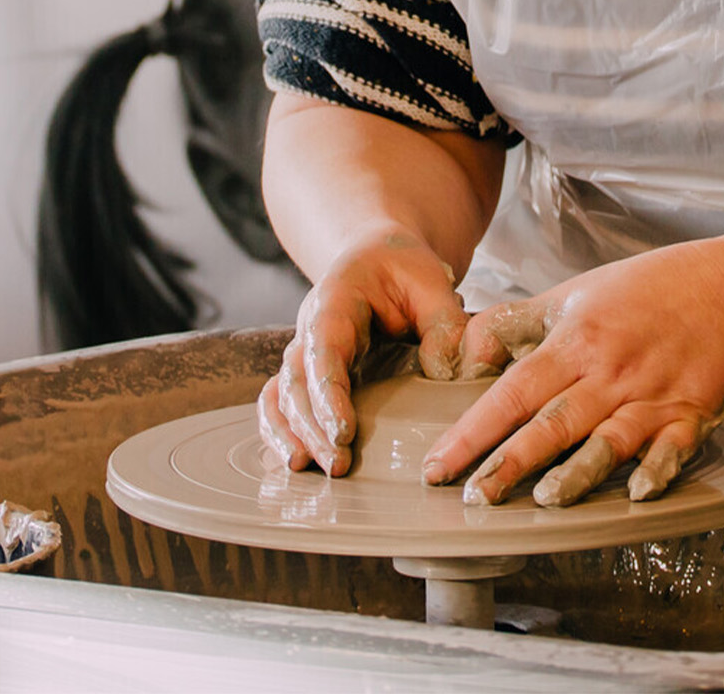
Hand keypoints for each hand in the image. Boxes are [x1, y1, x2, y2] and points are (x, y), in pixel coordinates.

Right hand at [254, 230, 466, 477]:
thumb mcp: (431, 282)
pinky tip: (296, 460)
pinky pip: (280, 402)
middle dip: (311, 427)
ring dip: (290, 433)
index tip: (344, 432)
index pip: (323, 350)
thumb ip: (443, 323)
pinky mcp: (308, 372)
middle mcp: (310, 329)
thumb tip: (441, 373)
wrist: (377, 255)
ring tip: (306, 469)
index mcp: (335, 301)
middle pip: (296, 381)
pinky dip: (280, 431)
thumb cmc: (402, 268)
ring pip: (280, 394)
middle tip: (337, 465)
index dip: (328, 393)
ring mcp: (304, 351)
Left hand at [426, 238, 723, 508]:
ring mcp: (652, 396)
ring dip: (578, 472)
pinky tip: (639, 493)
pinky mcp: (691, 413)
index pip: (512, 392)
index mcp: (576, 343)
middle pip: (553, 423)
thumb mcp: (570, 296)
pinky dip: (657, 470)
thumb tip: (463, 356)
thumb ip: (513, 326)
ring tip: (545, 500)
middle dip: (510, 463)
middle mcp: (610, 373)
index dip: (472, 431)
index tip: (439, 464)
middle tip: (474, 497)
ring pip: (608, 440)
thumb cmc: (645, 293)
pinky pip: (672, 448)